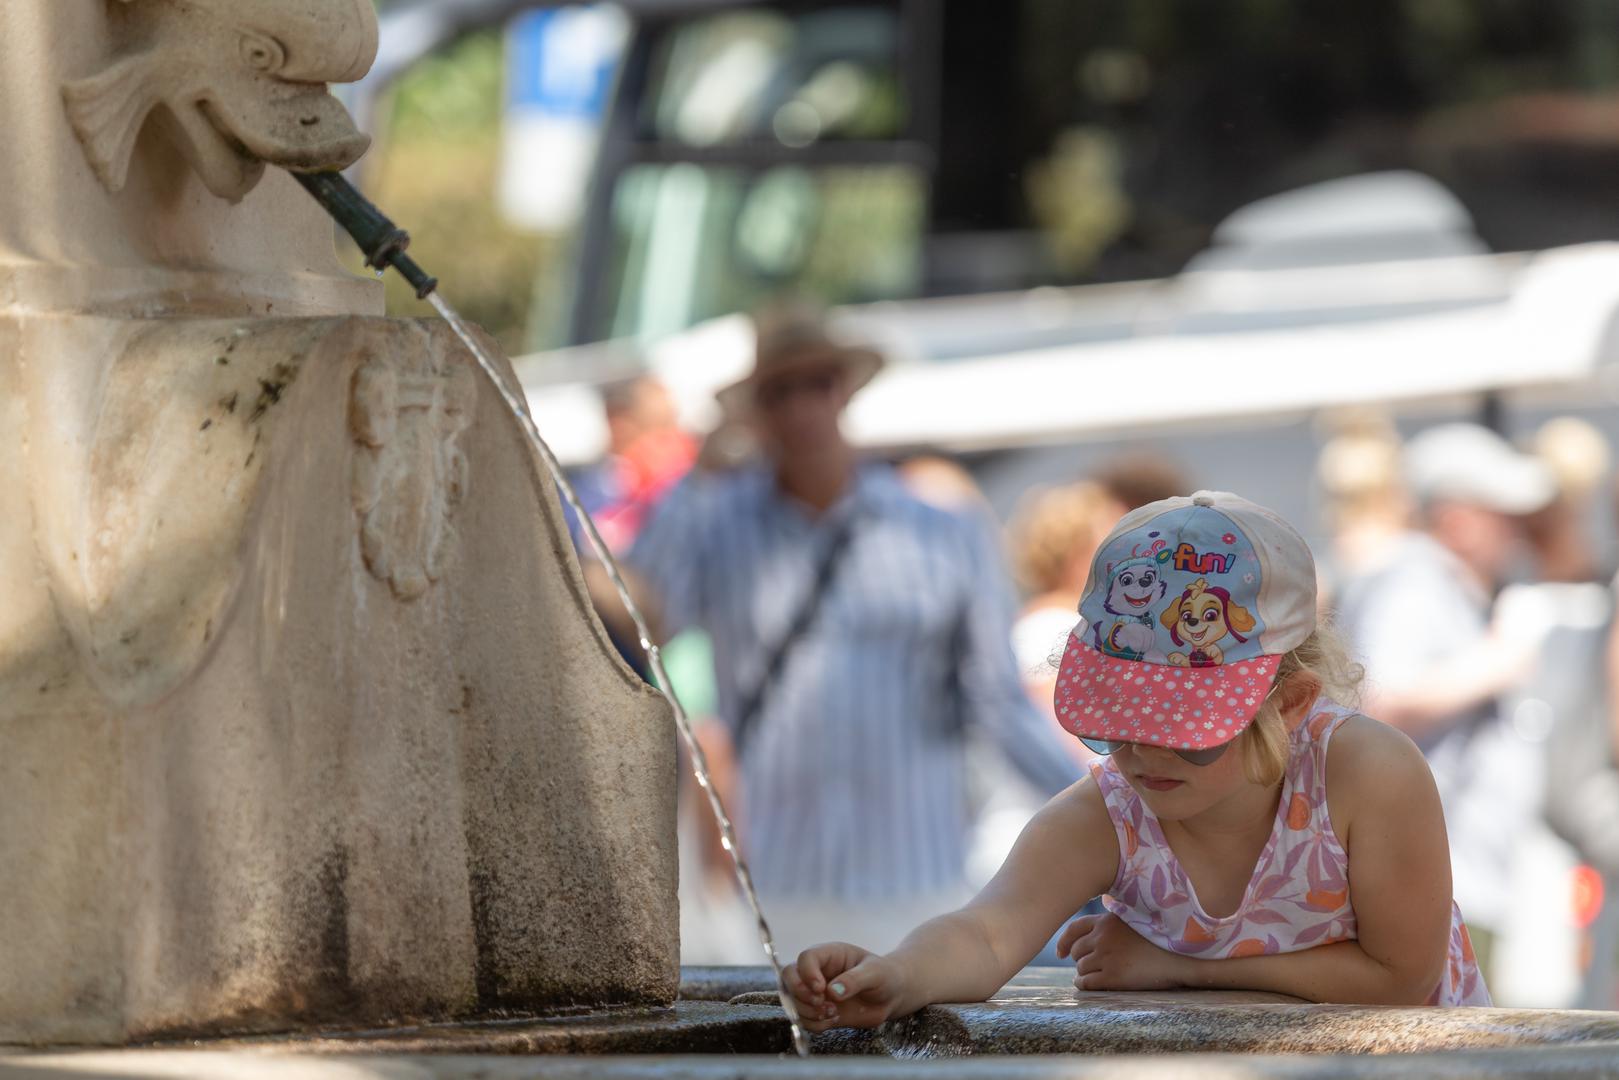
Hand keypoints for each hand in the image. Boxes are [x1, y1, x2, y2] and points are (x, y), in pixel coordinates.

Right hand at [784, 942, 906, 1030]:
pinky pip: (805, 1019)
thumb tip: (833, 991)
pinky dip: (815, 1024)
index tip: (821, 989)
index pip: (806, 958)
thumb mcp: (875, 973)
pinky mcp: (820, 1011)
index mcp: (830, 955)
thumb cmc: (885, 976)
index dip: (807, 974)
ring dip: (808, 1012)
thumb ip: (854, 979)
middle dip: (800, 993)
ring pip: (793, 1000)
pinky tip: (834, 1019)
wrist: (892, 995)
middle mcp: (818, 972)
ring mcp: (817, 992)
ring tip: (832, 1013)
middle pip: (789, 977)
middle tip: (821, 1003)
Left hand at [1057, 913, 1186, 990]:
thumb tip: (1100, 914)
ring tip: (1094, 976)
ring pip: (1080, 967)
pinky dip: (1083, 985)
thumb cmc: (1160, 939)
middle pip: (1075, 950)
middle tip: (1087, 965)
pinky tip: (1088, 985)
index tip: (1060, 952)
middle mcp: (1102, 938)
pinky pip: (1085, 983)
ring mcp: (1106, 958)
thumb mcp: (1134, 920)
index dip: (1064, 941)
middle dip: (1078, 959)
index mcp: (1106, 921)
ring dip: (1084, 972)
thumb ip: (1114, 920)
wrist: (1179, 957)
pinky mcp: (1112, 977)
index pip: (1074, 929)